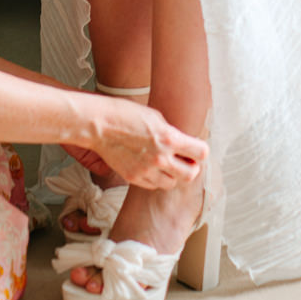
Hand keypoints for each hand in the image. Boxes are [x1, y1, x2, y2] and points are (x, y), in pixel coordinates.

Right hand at [78, 98, 206, 189]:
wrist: (99, 124)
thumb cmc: (125, 114)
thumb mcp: (156, 117)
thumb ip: (171, 133)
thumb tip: (182, 144)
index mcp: (169, 138)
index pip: (201, 153)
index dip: (201, 151)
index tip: (196, 149)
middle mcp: (160, 158)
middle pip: (190, 175)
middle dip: (191, 167)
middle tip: (185, 160)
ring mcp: (146, 171)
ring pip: (171, 184)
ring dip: (173, 175)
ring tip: (165, 163)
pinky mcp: (133, 178)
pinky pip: (153, 185)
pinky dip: (156, 179)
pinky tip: (151, 166)